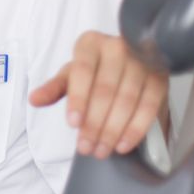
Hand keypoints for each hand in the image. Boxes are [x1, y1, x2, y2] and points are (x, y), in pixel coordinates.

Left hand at [29, 31, 168, 158]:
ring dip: (113, 130)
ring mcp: (142, 61)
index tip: (73, 124)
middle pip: (105, 90)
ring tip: (101, 150)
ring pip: (127, 100)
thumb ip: (53, 88)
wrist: (129, 60)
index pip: (83, 72)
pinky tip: (123, 145)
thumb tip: (34, 100)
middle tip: (86, 147)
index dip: (78, 99)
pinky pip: (149, 106)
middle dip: (95, 123)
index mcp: (90, 43)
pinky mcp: (159, 78)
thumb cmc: (94, 69)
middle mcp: (118, 46)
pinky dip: (136, 129)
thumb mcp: (70, 75)